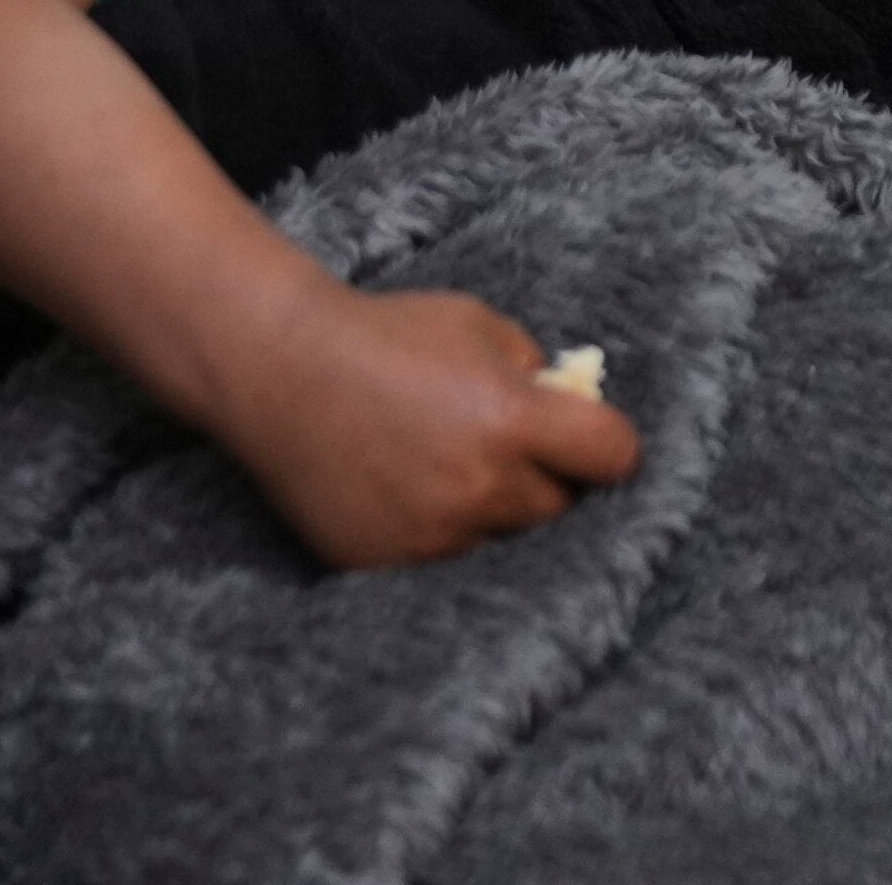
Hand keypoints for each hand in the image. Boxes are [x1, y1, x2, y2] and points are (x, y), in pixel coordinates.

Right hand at [214, 287, 641, 569]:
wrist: (277, 366)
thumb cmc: (381, 334)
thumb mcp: (474, 323)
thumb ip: (532, 369)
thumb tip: (572, 408)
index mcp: (511, 418)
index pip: (614, 457)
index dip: (606, 445)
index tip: (590, 441)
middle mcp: (481, 486)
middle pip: (562, 511)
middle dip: (547, 482)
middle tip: (508, 453)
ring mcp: (435, 535)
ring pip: (506, 546)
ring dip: (493, 515)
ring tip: (448, 471)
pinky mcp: (391, 565)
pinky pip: (447, 567)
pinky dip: (440, 538)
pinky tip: (408, 494)